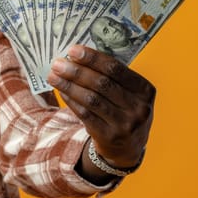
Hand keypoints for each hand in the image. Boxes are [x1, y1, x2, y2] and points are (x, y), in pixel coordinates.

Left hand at [47, 45, 154, 168]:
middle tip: (57, 63)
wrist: (128, 147)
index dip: (93, 58)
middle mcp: (138, 108)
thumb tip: (76, 56)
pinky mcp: (109, 136)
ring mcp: (125, 124)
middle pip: (102, 84)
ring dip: (69, 85)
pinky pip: (85, 114)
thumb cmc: (124, 110)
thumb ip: (110, 77)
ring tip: (53, 75)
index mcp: (145, 90)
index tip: (73, 50)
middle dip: (76, 71)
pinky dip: (71, 100)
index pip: (116, 69)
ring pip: (91, 99)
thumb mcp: (129, 93)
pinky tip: (61, 91)